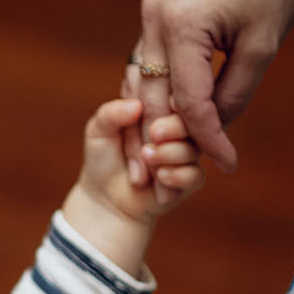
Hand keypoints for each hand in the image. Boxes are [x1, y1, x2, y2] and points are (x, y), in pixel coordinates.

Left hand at [62, 98, 203, 274]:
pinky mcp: (190, 180)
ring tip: (146, 156)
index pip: (175, 98)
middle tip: (154, 134)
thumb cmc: (103, 158)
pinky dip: (177, 175)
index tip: (143, 112)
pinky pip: (195, 175)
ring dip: (169, 152)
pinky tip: (160, 176)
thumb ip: (111, 113)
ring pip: (193, 148)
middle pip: (191, 121)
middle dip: (171, 127)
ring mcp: (188, 154)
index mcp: (161, 110)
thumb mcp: (97, 131)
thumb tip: (136, 105)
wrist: (104, 196)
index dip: (163, 104)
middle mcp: (179, 131)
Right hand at [123, 0, 293, 183]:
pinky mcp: (153, 12)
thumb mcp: (264, 43)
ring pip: (140, 84)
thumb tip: (215, 129)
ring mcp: (148, 15)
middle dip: (162, 142)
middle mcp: (155, 21)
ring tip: (162, 156)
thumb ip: (235, 92)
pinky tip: (164, 117)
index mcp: (183, 28)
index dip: (207, 139)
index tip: (226, 164)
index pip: (189, 102)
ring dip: (152, 121)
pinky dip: (155, 92)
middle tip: (170, 178)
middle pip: (151, 99)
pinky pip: (146, 63)